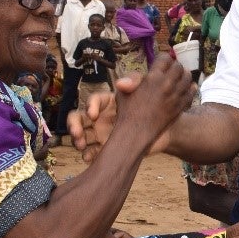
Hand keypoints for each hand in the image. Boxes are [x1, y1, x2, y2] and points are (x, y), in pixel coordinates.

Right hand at [70, 57, 185, 161]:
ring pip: (81, 136)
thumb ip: (134, 80)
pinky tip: (90, 158)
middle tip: (78, 134)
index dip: (90, 106)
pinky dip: (88, 155)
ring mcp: (101, 134)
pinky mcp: (106, 149)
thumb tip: (120, 84)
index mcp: (108, 102)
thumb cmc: (152, 107)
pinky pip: (92, 153)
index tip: (93, 115)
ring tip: (82, 146)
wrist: (165, 131)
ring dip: (77, 141)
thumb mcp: (146, 88)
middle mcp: (100, 118)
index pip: (93, 100)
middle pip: (78, 118)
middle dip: (73, 125)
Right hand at [113, 55, 190, 147]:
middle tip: (169, 71)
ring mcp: (176, 95)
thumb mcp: (124, 91)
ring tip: (178, 78)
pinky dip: (189, 88)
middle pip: (178, 66)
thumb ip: (133, 79)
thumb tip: (143, 74)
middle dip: (174, 66)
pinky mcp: (181, 106)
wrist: (137, 133)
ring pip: (188, 77)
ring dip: (183, 75)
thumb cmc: (127, 112)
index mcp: (153, 77)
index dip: (162, 59)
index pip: (165, 58)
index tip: (160, 64)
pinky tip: (185, 89)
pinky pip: (191, 91)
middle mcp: (167, 84)